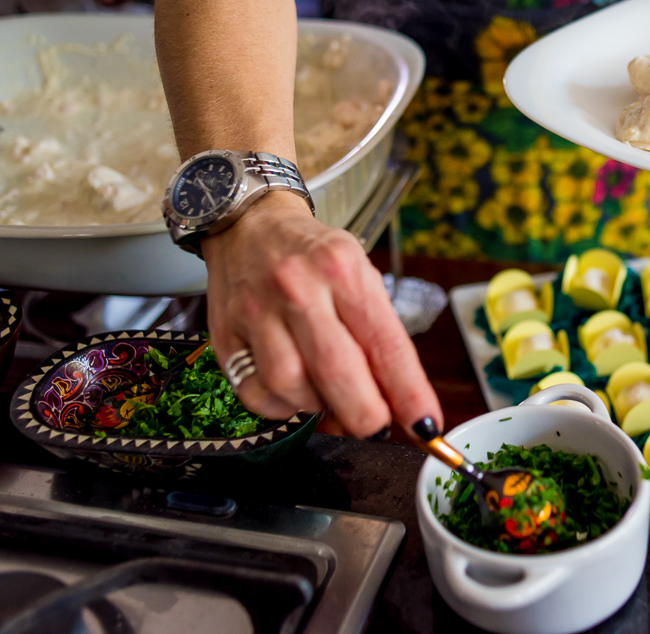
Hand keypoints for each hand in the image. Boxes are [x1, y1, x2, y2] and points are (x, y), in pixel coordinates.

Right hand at [201, 191, 442, 436]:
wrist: (249, 224)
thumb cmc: (313, 257)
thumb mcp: (358, 277)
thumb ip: (378, 336)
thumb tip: (398, 402)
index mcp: (344, 270)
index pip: (384, 342)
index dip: (408, 392)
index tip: (425, 425)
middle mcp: (299, 288)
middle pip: (336, 370)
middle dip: (365, 413)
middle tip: (376, 426)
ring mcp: (257, 311)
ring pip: (291, 386)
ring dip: (318, 407)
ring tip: (329, 396)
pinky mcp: (225, 333)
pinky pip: (255, 393)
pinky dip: (281, 408)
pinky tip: (293, 393)